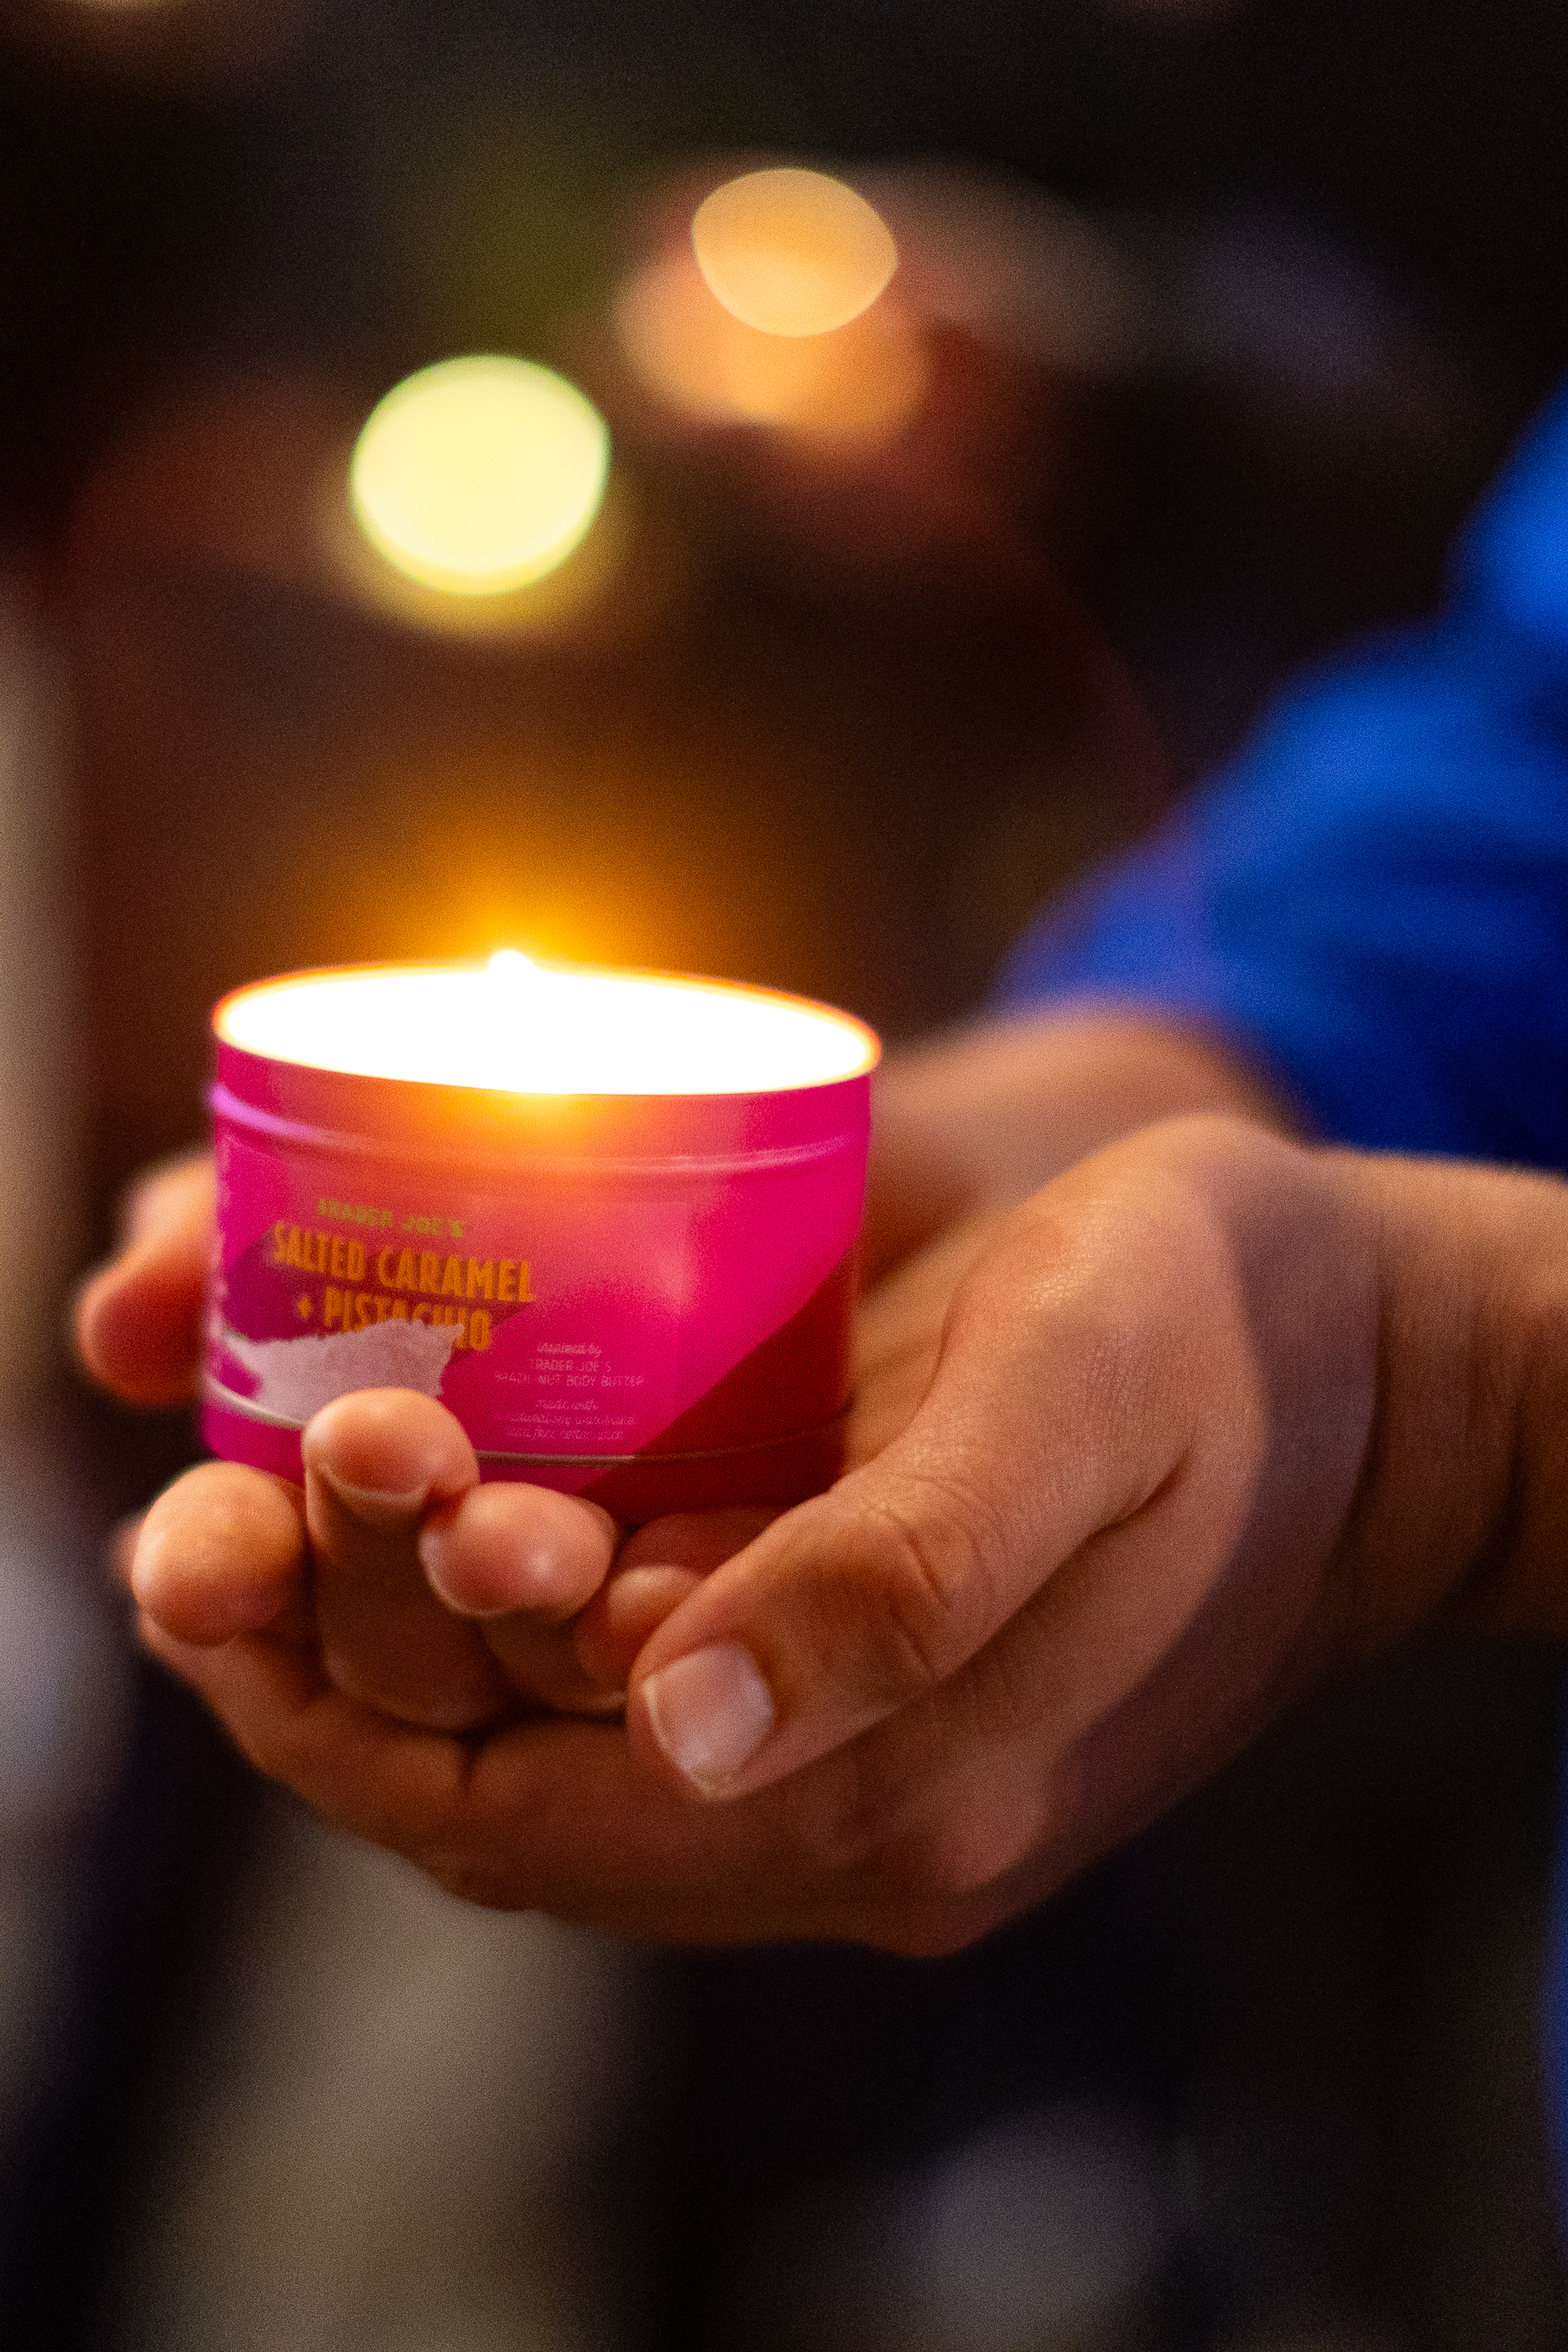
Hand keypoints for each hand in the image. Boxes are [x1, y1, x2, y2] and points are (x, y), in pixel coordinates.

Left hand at [76, 1012, 1278, 1735]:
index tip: (222, 1557)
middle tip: (255, 1474)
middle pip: (515, 1800)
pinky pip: (637, 1696)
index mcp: (905, 1797)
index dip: (341, 1712)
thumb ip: (896, 1581)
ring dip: (419, 1637)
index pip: (526, 1823)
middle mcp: (863, 1825)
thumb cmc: (1237, 1341)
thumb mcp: (1076, 1408)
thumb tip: (674, 1721)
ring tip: (336, 1463)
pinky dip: (519, 1617)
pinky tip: (474, 1490)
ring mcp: (870, 1770)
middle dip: (351, 1657)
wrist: (1387, 1374)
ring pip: (559, 1759)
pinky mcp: (881, 1692)